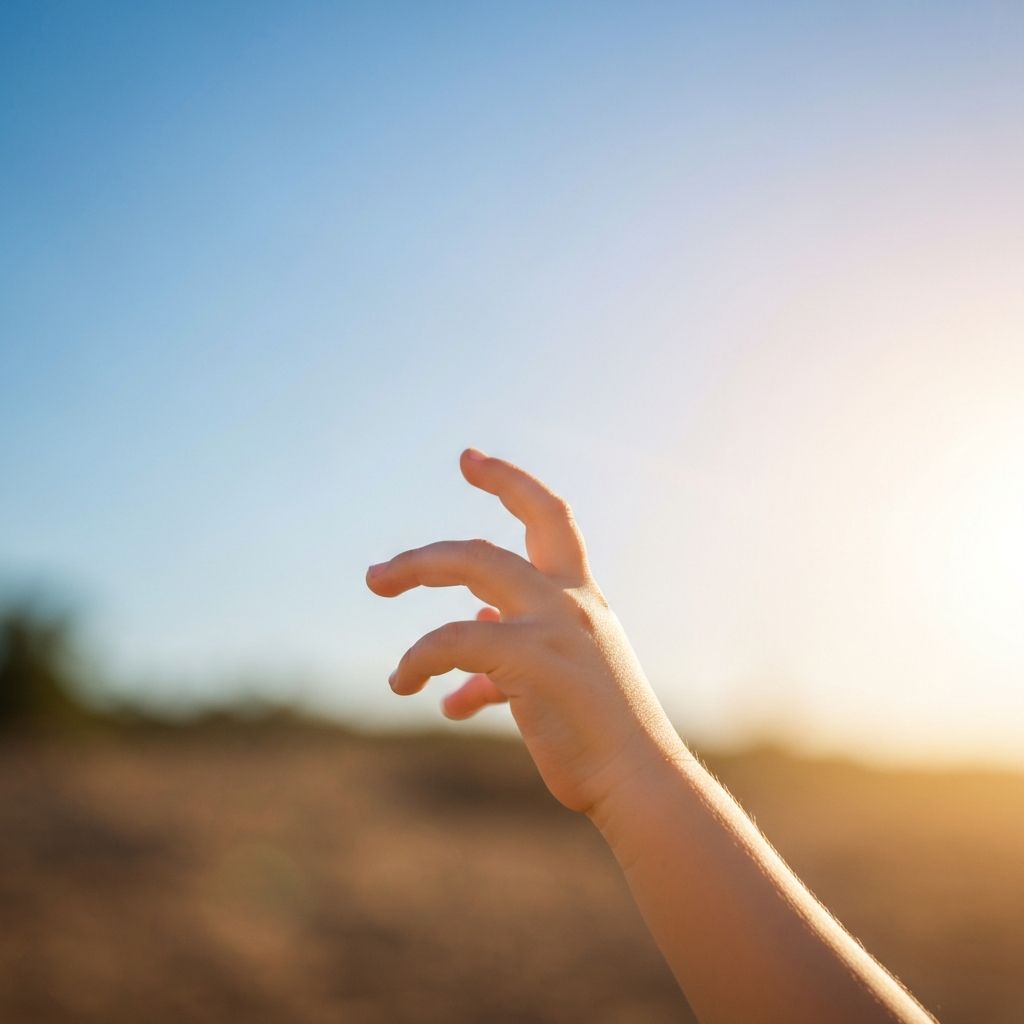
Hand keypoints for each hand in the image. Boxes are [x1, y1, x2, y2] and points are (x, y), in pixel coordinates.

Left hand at [365, 448, 683, 813]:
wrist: (636, 778)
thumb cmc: (597, 734)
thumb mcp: (560, 675)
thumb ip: (512, 652)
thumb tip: (467, 651)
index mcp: (580, 599)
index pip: (550, 519)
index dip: (510, 483)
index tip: (470, 461)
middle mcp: (569, 601)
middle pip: (486, 549)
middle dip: (427, 554)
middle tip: (376, 577)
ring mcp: (552, 625)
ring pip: (470, 567)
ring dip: (413, 574)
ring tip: (375, 599)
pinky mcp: (533, 659)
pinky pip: (454, 641)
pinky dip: (419, 659)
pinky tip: (404, 684)